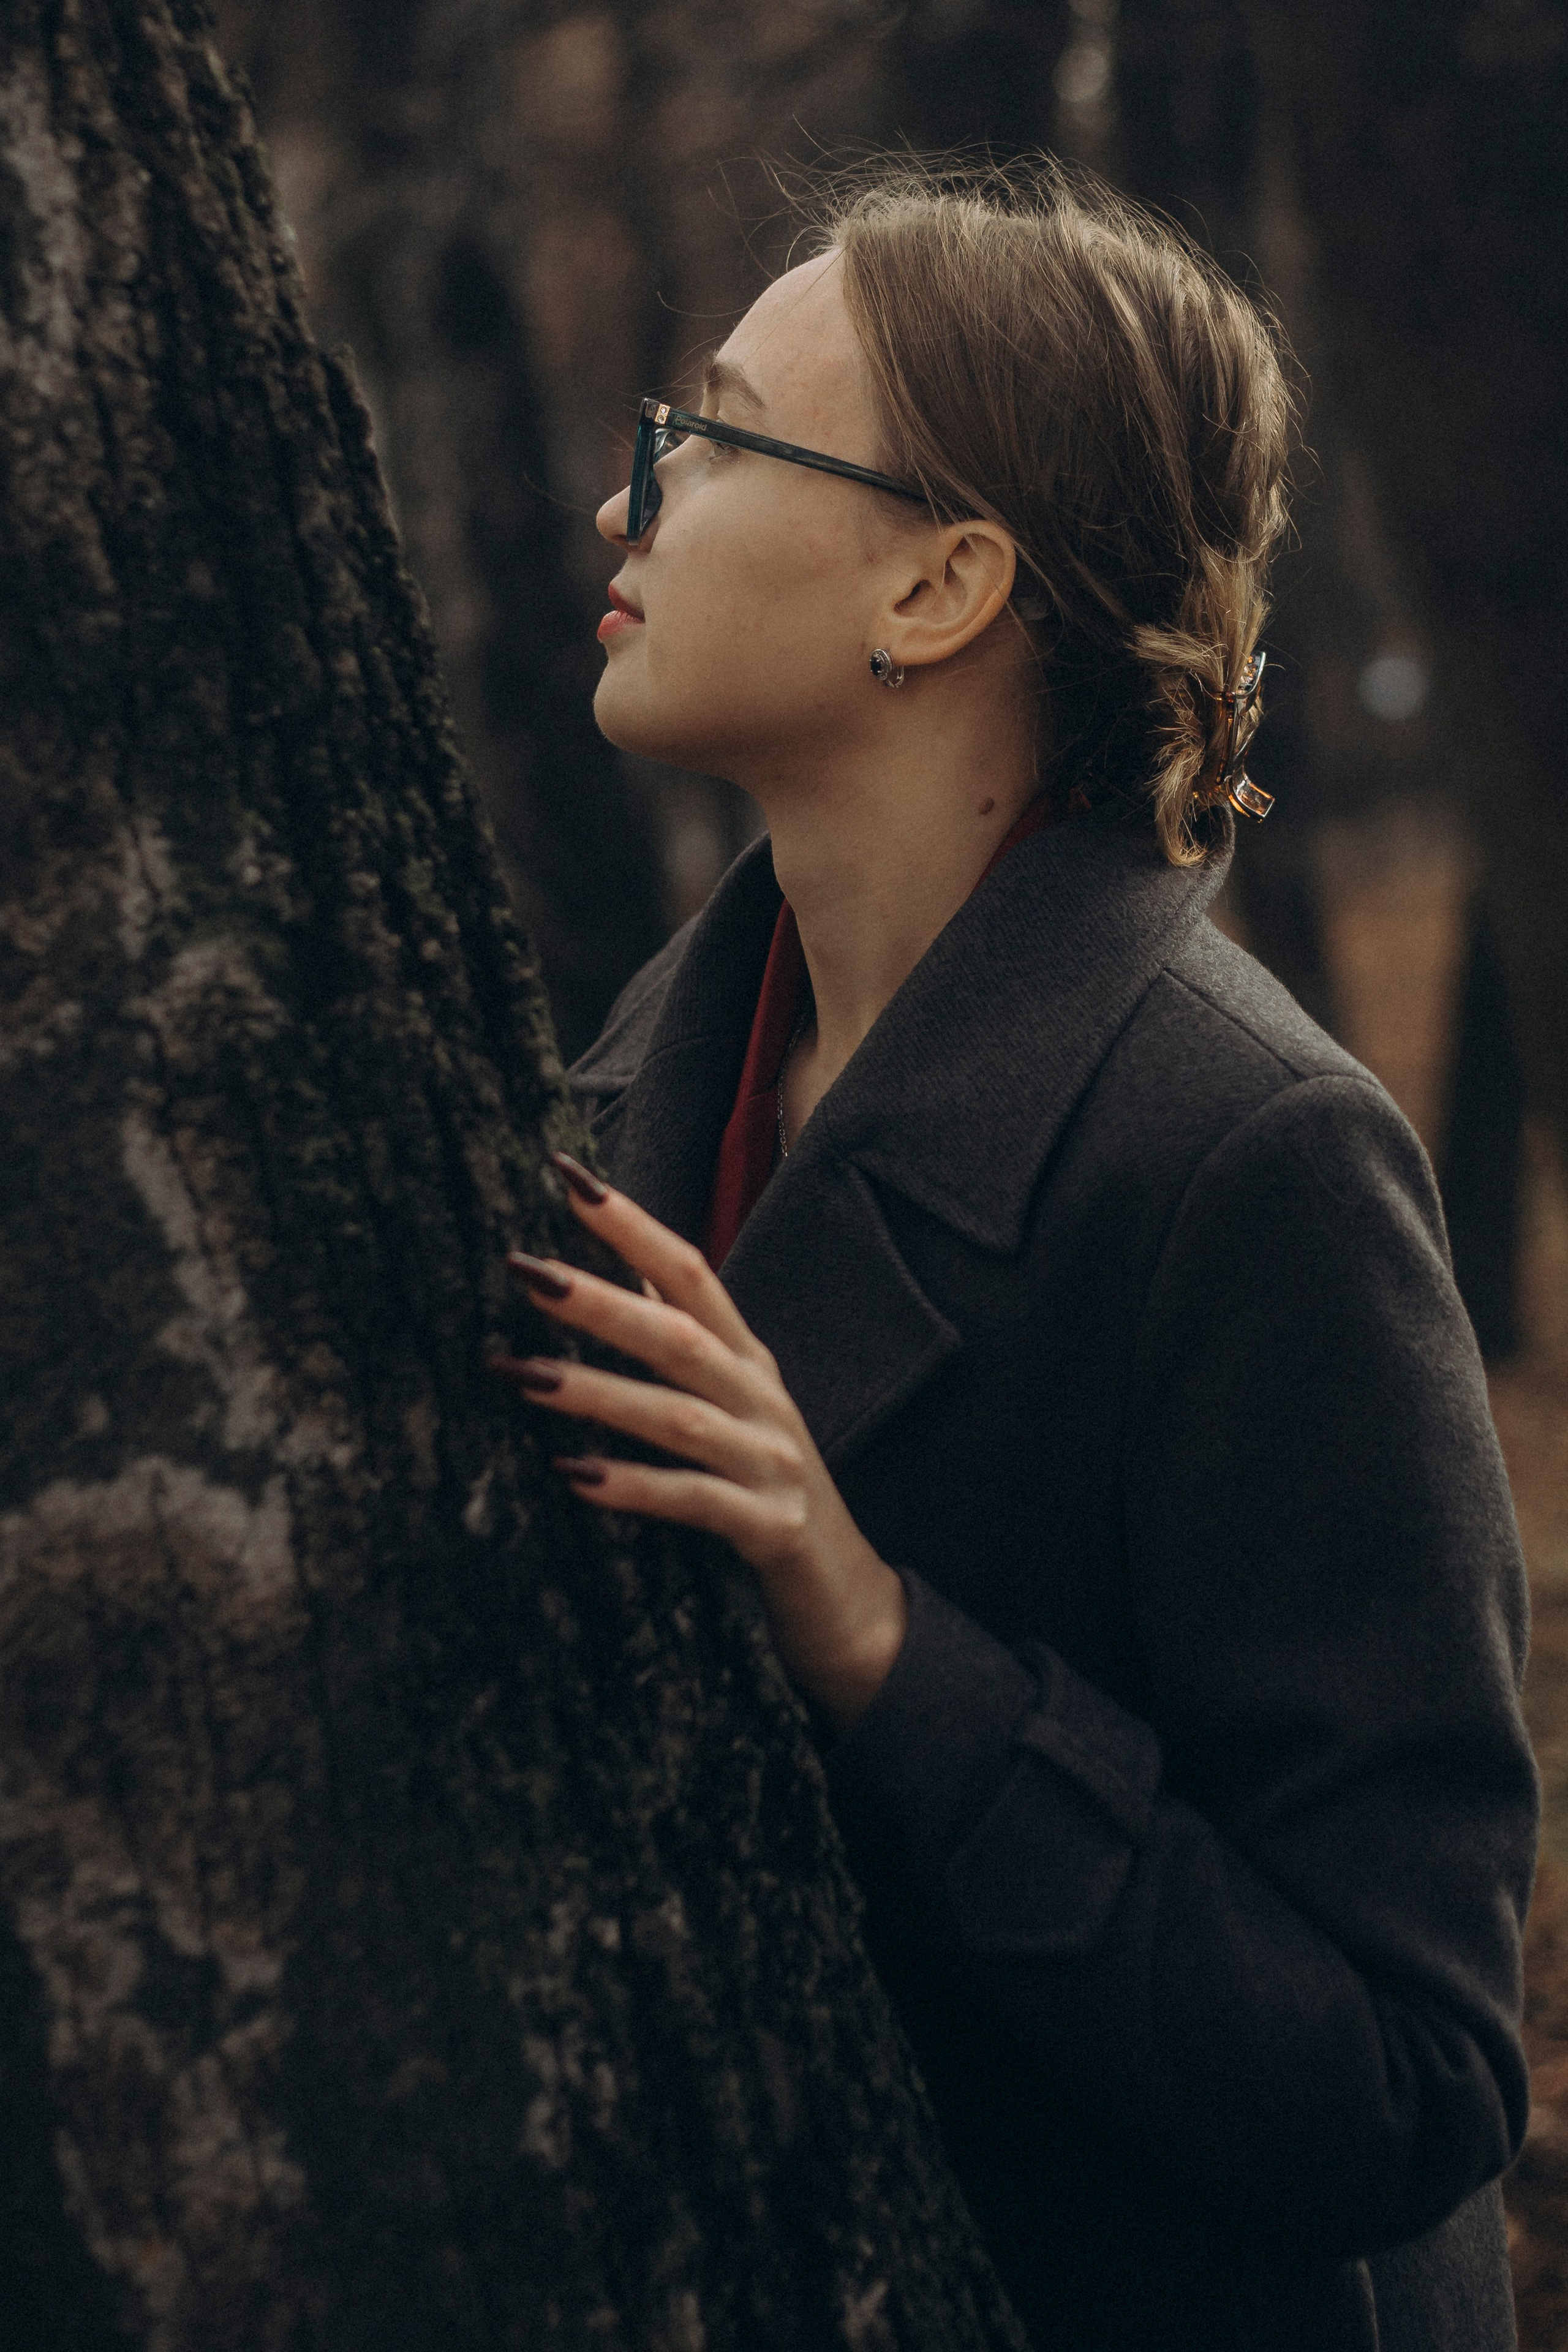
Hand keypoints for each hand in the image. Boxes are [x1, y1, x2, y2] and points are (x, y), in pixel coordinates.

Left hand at [488, 1154, 906, 1727]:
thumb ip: (688, 1343)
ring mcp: (773, 1465)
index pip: (692, 1274)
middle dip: (600, 1300)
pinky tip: (572, 1476)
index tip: (567, 1174)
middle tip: (522, 1268)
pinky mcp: (773, 1530)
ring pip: (679, 1417)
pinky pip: (696, 1502)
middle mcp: (763, 1402)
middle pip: (680, 1336)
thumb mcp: (731, 1409)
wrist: (850, 1606)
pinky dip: (634, 1487)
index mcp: (749, 1363)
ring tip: (521, 1373)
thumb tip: (631, 1276)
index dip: (633, 1225)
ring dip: (598, 1393)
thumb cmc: (769, 1496)